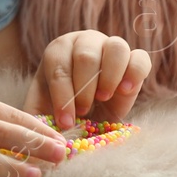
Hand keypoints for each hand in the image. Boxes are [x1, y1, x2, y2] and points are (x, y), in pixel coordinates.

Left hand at [23, 30, 151, 130]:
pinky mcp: (136, 59)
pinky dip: (135, 73)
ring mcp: (112, 46)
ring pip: (115, 48)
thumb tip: (38, 134)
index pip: (59, 66)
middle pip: (86, 55)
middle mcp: (85, 41)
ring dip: (109, 77)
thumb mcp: (43, 111)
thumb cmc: (64, 108)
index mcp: (58, 50)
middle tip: (83, 111)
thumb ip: (36, 118)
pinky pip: (141, 58)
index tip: (66, 121)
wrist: (90, 110)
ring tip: (103, 98)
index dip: (63, 96)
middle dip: (83, 89)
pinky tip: (124, 91)